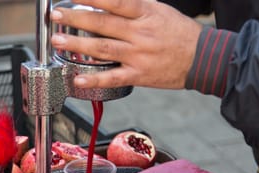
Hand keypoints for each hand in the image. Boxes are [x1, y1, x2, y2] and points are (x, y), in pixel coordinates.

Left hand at [50, 0, 202, 88]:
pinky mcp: (139, 75)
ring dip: (78, 45)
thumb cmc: (179, 33)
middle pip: (103, 24)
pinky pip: (113, 78)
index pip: (115, 1)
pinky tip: (78, 79)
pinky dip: (94, 79)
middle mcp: (140, 33)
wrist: (202, 58)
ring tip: (58, 41)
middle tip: (55, 16)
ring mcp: (139, 56)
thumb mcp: (159, 11)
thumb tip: (111, 0)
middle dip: (76, 18)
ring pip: (103, 49)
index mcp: (146, 14)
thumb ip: (135, 6)